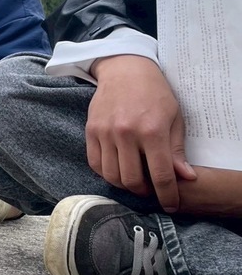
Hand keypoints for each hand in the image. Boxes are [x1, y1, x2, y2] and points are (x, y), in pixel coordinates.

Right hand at [88, 55, 195, 211]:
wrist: (125, 70)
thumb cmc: (155, 93)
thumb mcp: (174, 118)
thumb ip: (176, 150)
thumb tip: (184, 178)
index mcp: (152, 130)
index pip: (160, 174)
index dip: (167, 195)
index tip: (170, 204)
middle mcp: (126, 133)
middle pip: (132, 180)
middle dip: (144, 192)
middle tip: (151, 190)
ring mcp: (105, 133)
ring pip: (111, 175)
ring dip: (124, 184)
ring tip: (134, 180)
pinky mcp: (91, 131)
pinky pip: (95, 164)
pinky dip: (106, 173)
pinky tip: (117, 169)